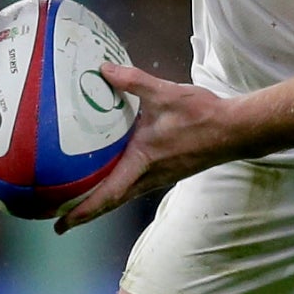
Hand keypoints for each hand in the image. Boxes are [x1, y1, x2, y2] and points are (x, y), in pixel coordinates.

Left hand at [53, 64, 240, 231]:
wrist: (235, 130)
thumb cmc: (202, 115)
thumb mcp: (164, 93)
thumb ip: (132, 80)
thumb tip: (104, 69)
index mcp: (143, 160)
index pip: (107, 193)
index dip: (82, 211)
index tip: (61, 224)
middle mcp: (148, 176)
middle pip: (110, 203)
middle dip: (84, 214)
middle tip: (58, 219)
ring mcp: (158, 178)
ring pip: (122, 196)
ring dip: (100, 202)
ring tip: (77, 202)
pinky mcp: (166, 173)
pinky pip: (134, 187)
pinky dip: (116, 189)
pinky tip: (108, 177)